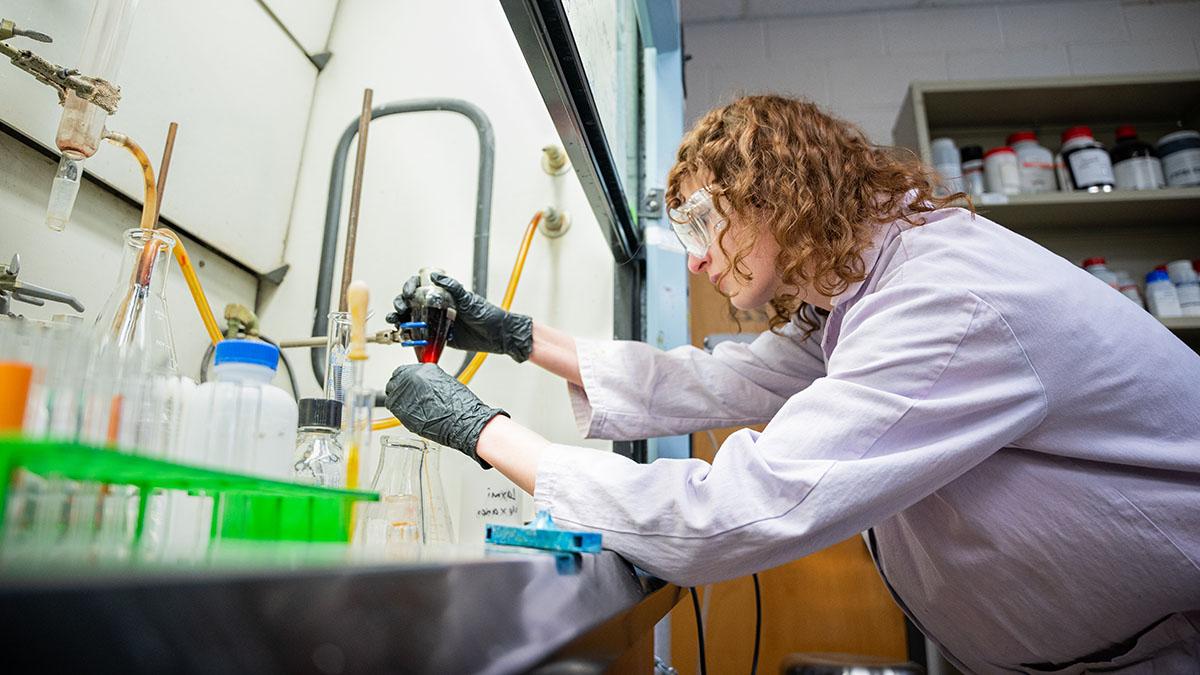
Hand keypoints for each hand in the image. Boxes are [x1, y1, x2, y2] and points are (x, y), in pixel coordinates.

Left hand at [384, 363, 506, 466]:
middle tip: (411, 393)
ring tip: (414, 404)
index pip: (402, 370)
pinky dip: (402, 410)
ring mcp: (403, 398)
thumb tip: (420, 380)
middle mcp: (409, 381)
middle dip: (401, 387)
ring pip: (392, 395)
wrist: (463, 423)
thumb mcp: (444, 380)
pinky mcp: (401, 413)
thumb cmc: (460, 404)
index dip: (406, 377)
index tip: (410, 381)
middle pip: (395, 382)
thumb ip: (427, 377)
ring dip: (400, 398)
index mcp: (420, 370)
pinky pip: (395, 409)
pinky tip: (415, 412)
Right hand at [386, 273, 533, 362]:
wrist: (497, 336)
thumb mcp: (469, 299)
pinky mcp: (437, 337)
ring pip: (411, 317)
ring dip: (399, 318)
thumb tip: (436, 276)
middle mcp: (436, 306)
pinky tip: (403, 335)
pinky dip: (408, 334)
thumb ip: (453, 288)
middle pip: (410, 302)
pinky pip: (419, 334)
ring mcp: (436, 321)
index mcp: (443, 294)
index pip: (420, 285)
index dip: (409, 287)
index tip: (407, 293)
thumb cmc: (486, 314)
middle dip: (400, 303)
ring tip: (396, 322)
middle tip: (400, 310)